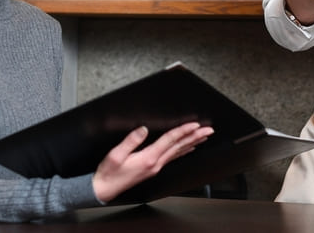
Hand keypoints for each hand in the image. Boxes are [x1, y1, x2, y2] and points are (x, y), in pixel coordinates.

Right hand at [91, 122, 213, 202]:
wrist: (104, 189)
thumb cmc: (109, 172)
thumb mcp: (116, 155)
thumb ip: (131, 141)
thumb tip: (143, 129)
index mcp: (148, 158)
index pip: (169, 140)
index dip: (183, 131)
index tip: (195, 124)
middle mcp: (155, 163)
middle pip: (179, 146)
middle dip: (195, 137)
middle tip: (209, 130)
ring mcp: (156, 167)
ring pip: (179, 152)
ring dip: (192, 143)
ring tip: (204, 137)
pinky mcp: (153, 169)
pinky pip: (173, 157)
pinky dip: (183, 151)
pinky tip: (189, 148)